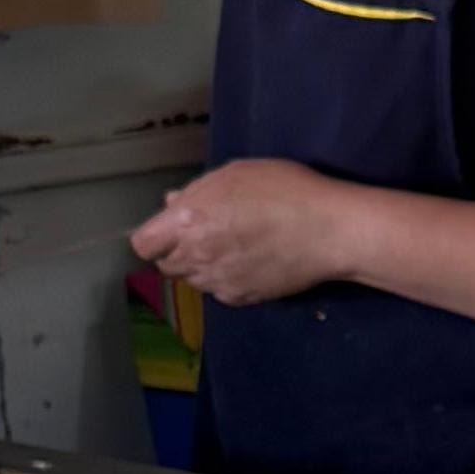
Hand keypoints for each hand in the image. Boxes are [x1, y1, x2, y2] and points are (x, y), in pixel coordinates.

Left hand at [131, 159, 362, 304]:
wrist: (330, 230)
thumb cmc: (285, 190)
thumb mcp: (237, 174)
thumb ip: (198, 191)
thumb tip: (173, 204)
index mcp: (188, 222)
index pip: (143, 245)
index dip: (155, 235)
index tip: (172, 228)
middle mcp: (196, 257)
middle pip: (166, 266)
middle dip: (177, 251)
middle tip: (206, 234)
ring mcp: (218, 282)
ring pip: (193, 281)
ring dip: (202, 267)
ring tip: (232, 248)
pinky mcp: (241, 299)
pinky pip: (220, 292)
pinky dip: (227, 281)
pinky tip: (250, 263)